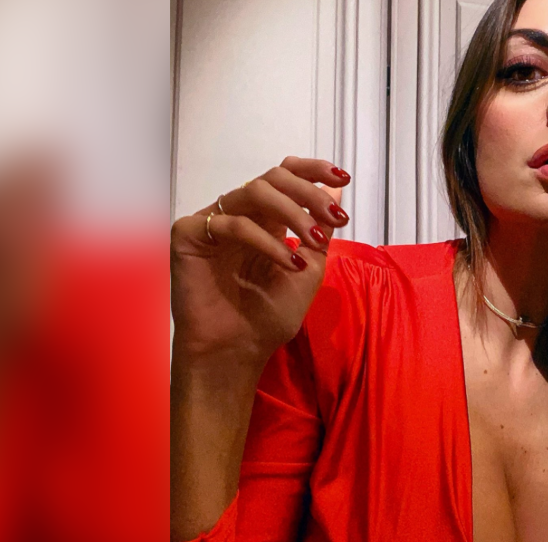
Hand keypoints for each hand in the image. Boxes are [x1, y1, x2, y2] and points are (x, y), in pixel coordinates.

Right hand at [170, 156, 350, 368]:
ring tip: (315, 242)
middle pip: (274, 178)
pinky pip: (233, 224)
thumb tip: (337, 188)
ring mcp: (213, 222)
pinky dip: (268, 241)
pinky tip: (289, 264)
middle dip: (310, 193)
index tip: (343, 177)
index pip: (286, 177)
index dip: (313, 170)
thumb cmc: (269, 317)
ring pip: (255, 191)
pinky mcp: (190, 234)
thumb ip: (320, 229)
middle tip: (335, 216)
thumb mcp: (310, 269)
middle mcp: (240, 215)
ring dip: (293, 213)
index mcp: (266, 220)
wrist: (238, 351)